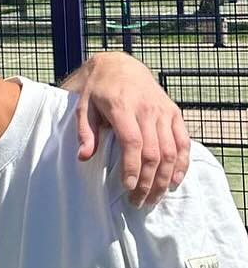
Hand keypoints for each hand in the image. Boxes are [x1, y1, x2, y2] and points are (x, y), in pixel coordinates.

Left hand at [74, 51, 189, 206]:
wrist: (120, 66)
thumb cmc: (98, 90)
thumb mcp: (83, 107)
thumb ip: (85, 132)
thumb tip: (84, 157)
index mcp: (122, 107)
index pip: (132, 143)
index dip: (132, 168)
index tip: (127, 188)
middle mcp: (147, 109)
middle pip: (153, 152)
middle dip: (147, 181)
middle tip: (138, 201)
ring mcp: (164, 111)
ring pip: (170, 150)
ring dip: (164, 178)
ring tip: (154, 197)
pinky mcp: (174, 112)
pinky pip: (183, 141)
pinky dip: (182, 163)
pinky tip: (174, 181)